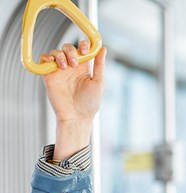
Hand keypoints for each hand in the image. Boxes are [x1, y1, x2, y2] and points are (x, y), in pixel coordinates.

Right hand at [39, 41, 106, 157]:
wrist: (76, 116)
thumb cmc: (90, 103)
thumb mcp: (98, 82)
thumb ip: (100, 65)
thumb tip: (103, 49)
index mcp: (85, 67)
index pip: (82, 49)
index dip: (83, 44)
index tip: (85, 49)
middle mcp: (72, 67)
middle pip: (68, 47)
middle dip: (71, 50)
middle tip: (74, 62)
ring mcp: (60, 70)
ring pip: (56, 52)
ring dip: (60, 55)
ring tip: (65, 67)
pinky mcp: (49, 75)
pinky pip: (44, 60)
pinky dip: (46, 57)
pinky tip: (52, 62)